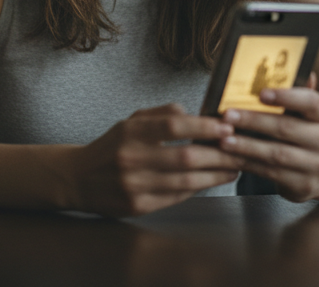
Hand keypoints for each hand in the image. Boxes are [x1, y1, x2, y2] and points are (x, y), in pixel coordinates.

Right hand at [73, 103, 241, 216]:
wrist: (78, 179)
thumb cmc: (111, 148)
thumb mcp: (129, 122)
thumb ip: (160, 114)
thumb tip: (193, 113)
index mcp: (129, 132)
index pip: (173, 126)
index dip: (204, 126)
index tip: (227, 126)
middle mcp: (131, 158)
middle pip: (186, 156)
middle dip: (219, 154)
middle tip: (241, 150)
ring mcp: (134, 185)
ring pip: (187, 181)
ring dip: (216, 175)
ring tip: (234, 168)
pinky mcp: (138, 206)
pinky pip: (177, 197)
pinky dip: (198, 188)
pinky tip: (211, 181)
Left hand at [217, 72, 318, 201]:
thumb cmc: (303, 133)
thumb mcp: (303, 113)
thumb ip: (295, 92)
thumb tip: (296, 66)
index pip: (311, 102)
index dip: (286, 96)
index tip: (261, 93)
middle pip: (286, 128)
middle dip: (253, 121)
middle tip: (227, 115)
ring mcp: (317, 165)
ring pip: (276, 154)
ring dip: (246, 145)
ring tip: (223, 139)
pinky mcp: (304, 185)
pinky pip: (270, 173)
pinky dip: (247, 163)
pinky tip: (229, 156)